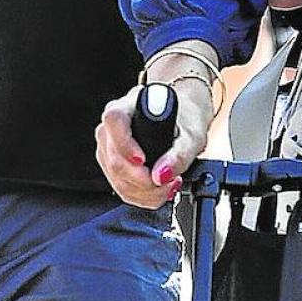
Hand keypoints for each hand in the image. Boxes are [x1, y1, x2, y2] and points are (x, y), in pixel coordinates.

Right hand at [96, 77, 215, 208]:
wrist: (184, 118)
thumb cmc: (186, 119)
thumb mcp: (192, 136)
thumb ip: (179, 155)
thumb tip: (161, 175)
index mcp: (130, 105)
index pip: (114, 120)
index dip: (126, 145)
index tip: (144, 161)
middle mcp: (114, 124)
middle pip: (115, 157)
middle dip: (142, 180)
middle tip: (168, 182)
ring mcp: (109, 144)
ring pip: (115, 176)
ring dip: (144, 192)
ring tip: (167, 186)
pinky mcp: (111, 163)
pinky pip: (118, 186)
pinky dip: (140, 195)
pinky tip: (157, 190)